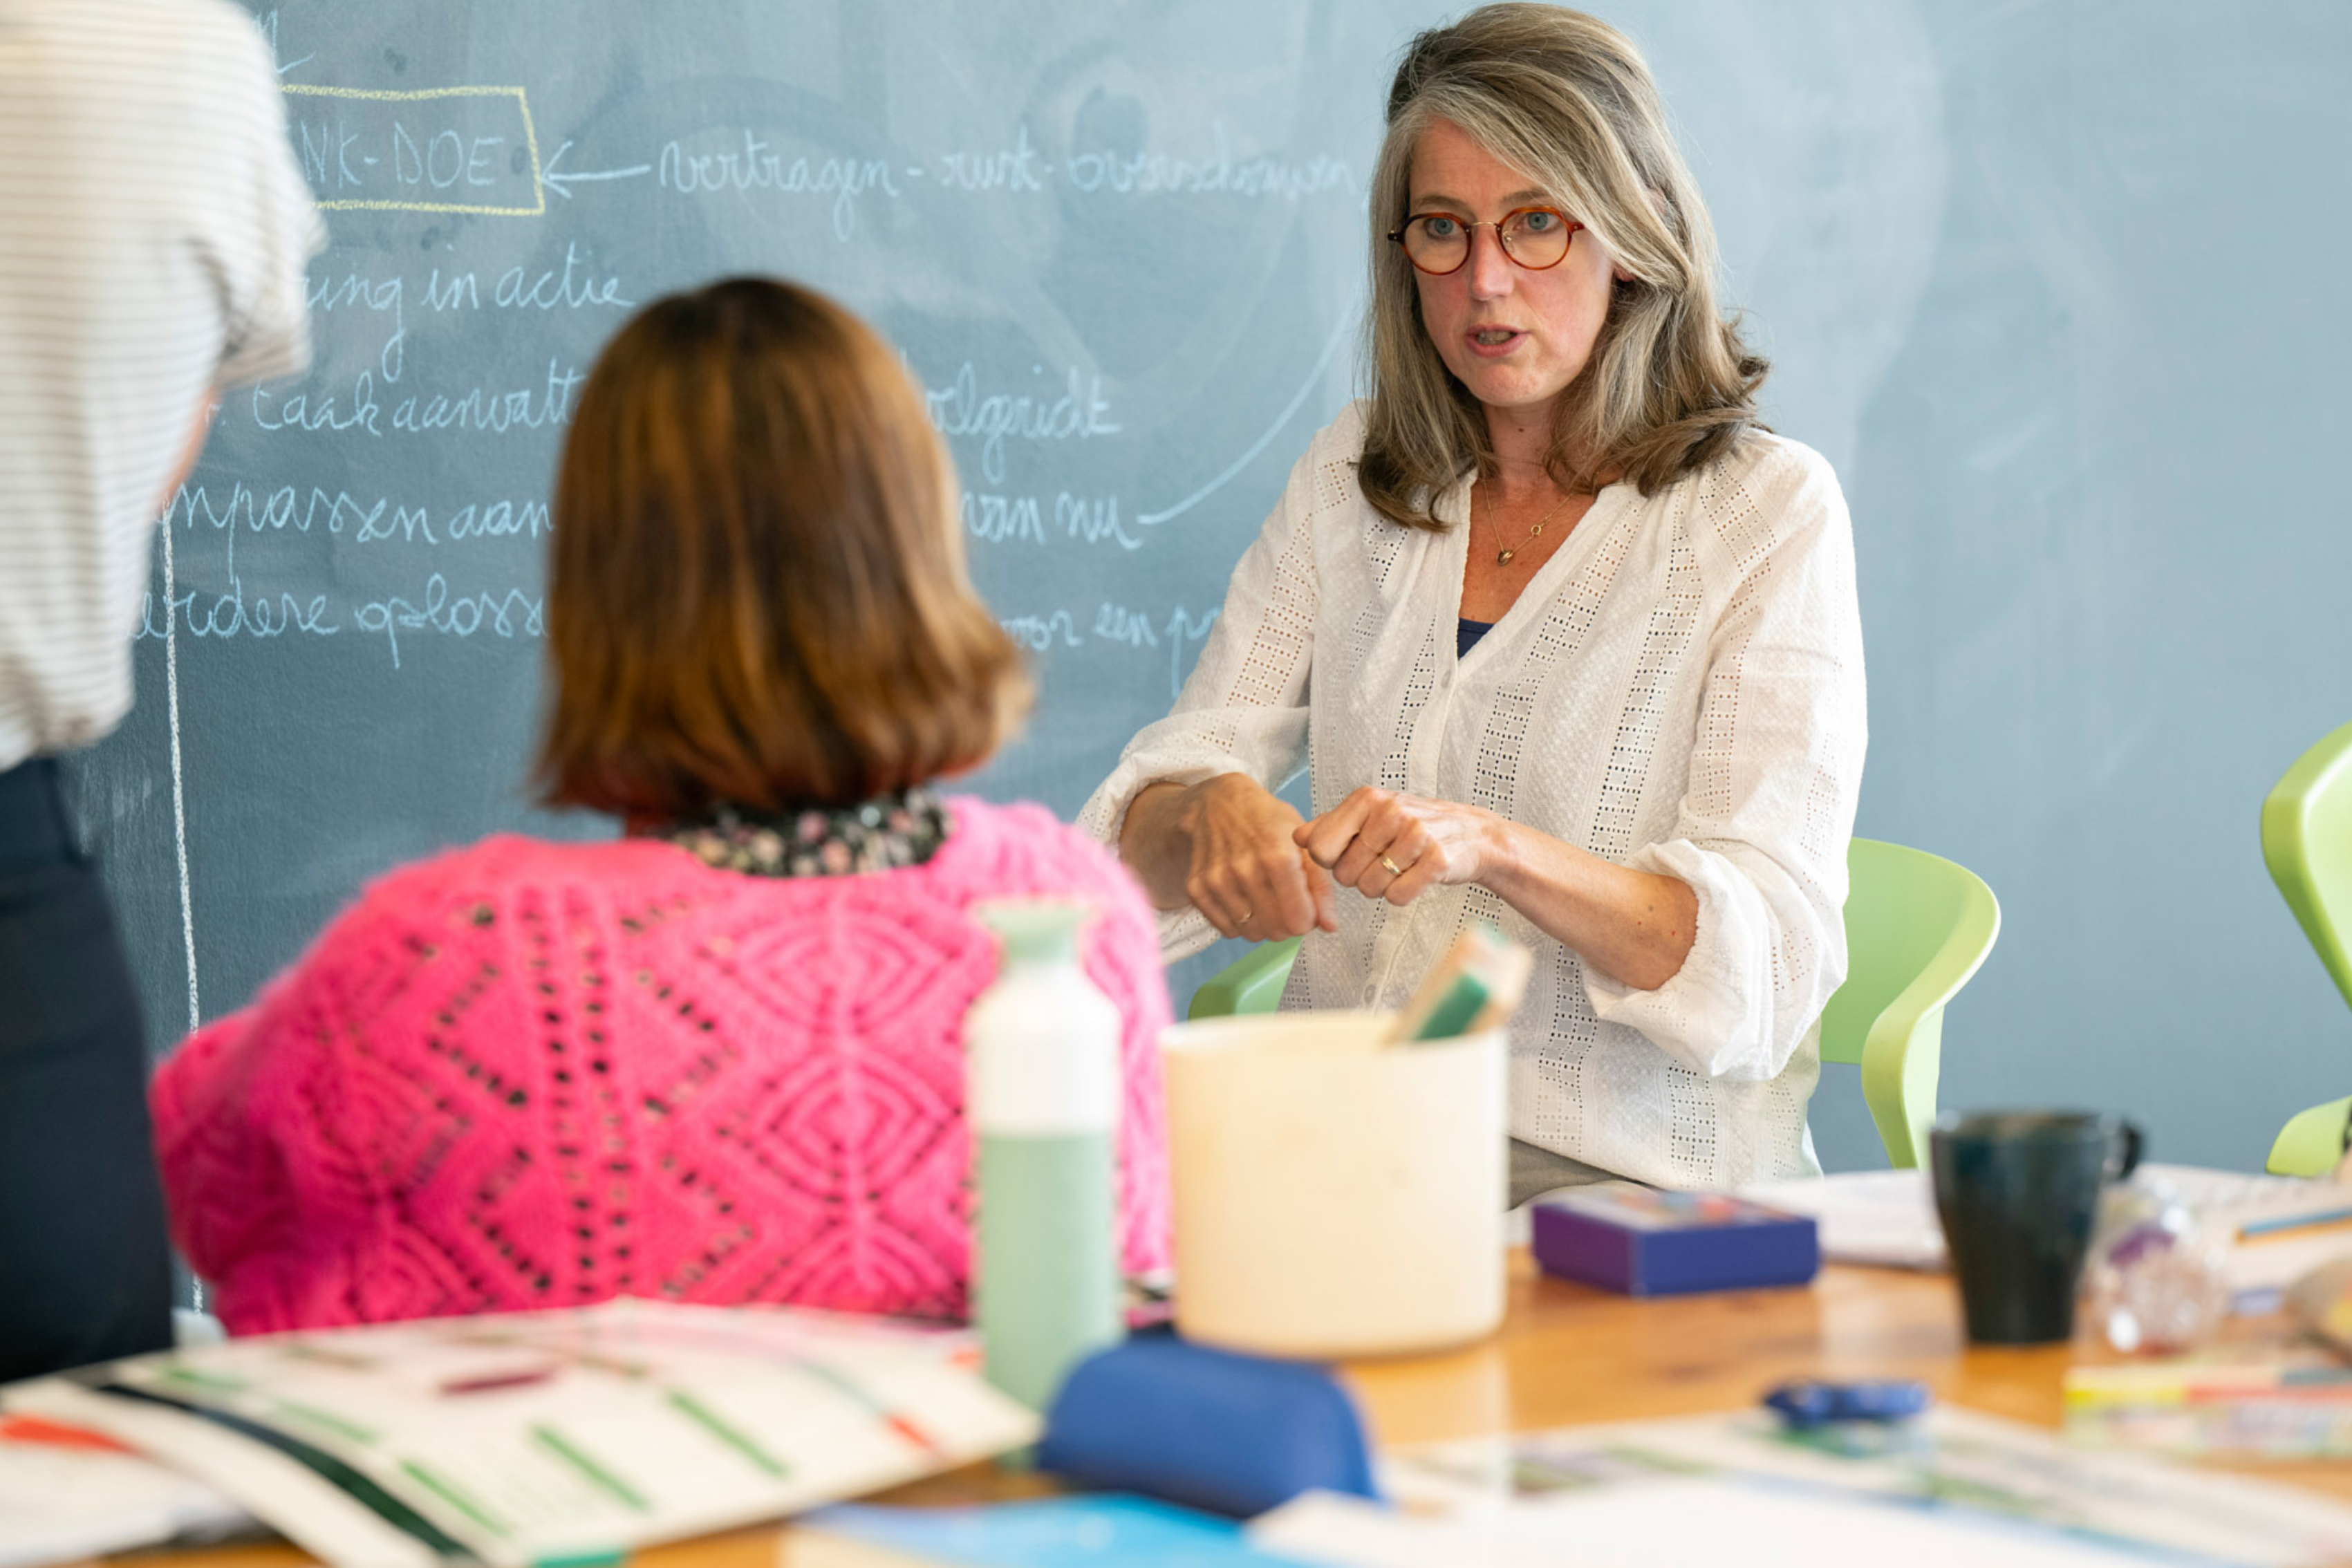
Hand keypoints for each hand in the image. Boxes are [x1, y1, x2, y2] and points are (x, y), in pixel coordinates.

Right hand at [1166, 775, 1337, 940]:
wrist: (1218, 803)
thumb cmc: (1267, 821)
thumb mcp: (1304, 843)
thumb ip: (1321, 887)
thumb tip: (1330, 927)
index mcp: (1277, 856)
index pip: (1299, 921)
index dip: (1308, 919)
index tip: (1306, 906)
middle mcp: (1243, 870)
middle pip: (1276, 931)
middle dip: (1287, 924)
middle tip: (1286, 903)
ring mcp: (1216, 880)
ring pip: (1252, 934)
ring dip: (1263, 923)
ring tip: (1264, 897)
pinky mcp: (1197, 888)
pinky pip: (1227, 930)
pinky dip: (1239, 922)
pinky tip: (1244, 898)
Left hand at [1294, 787, 1509, 906]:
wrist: (1471, 834)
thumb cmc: (1411, 827)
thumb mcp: (1369, 817)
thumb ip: (1330, 826)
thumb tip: (1297, 837)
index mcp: (1367, 799)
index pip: (1320, 849)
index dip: (1332, 861)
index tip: (1351, 853)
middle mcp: (1390, 811)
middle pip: (1345, 875)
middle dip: (1360, 877)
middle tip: (1384, 861)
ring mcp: (1416, 834)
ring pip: (1370, 889)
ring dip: (1382, 888)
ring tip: (1402, 867)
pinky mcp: (1437, 860)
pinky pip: (1398, 897)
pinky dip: (1403, 895)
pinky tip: (1417, 877)